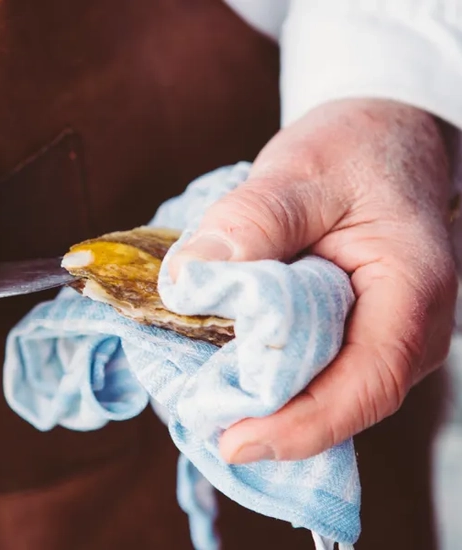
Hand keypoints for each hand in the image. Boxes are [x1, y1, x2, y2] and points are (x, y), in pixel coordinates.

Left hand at [170, 98, 456, 462]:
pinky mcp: (355, 333)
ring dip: (269, 404)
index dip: (301, 424)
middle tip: (204, 424)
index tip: (237, 441)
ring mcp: (384, 337)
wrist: (385, 140)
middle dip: (273, 421)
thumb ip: (251, 222)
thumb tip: (188, 281)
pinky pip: (318, 371)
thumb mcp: (301, 172)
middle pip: (342, 399)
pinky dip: (272, 378)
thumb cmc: (356, 149)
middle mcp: (410, 329)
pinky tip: (225, 373)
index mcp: (411, 291)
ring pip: (328, 392)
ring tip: (206, 406)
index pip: (365, 382)